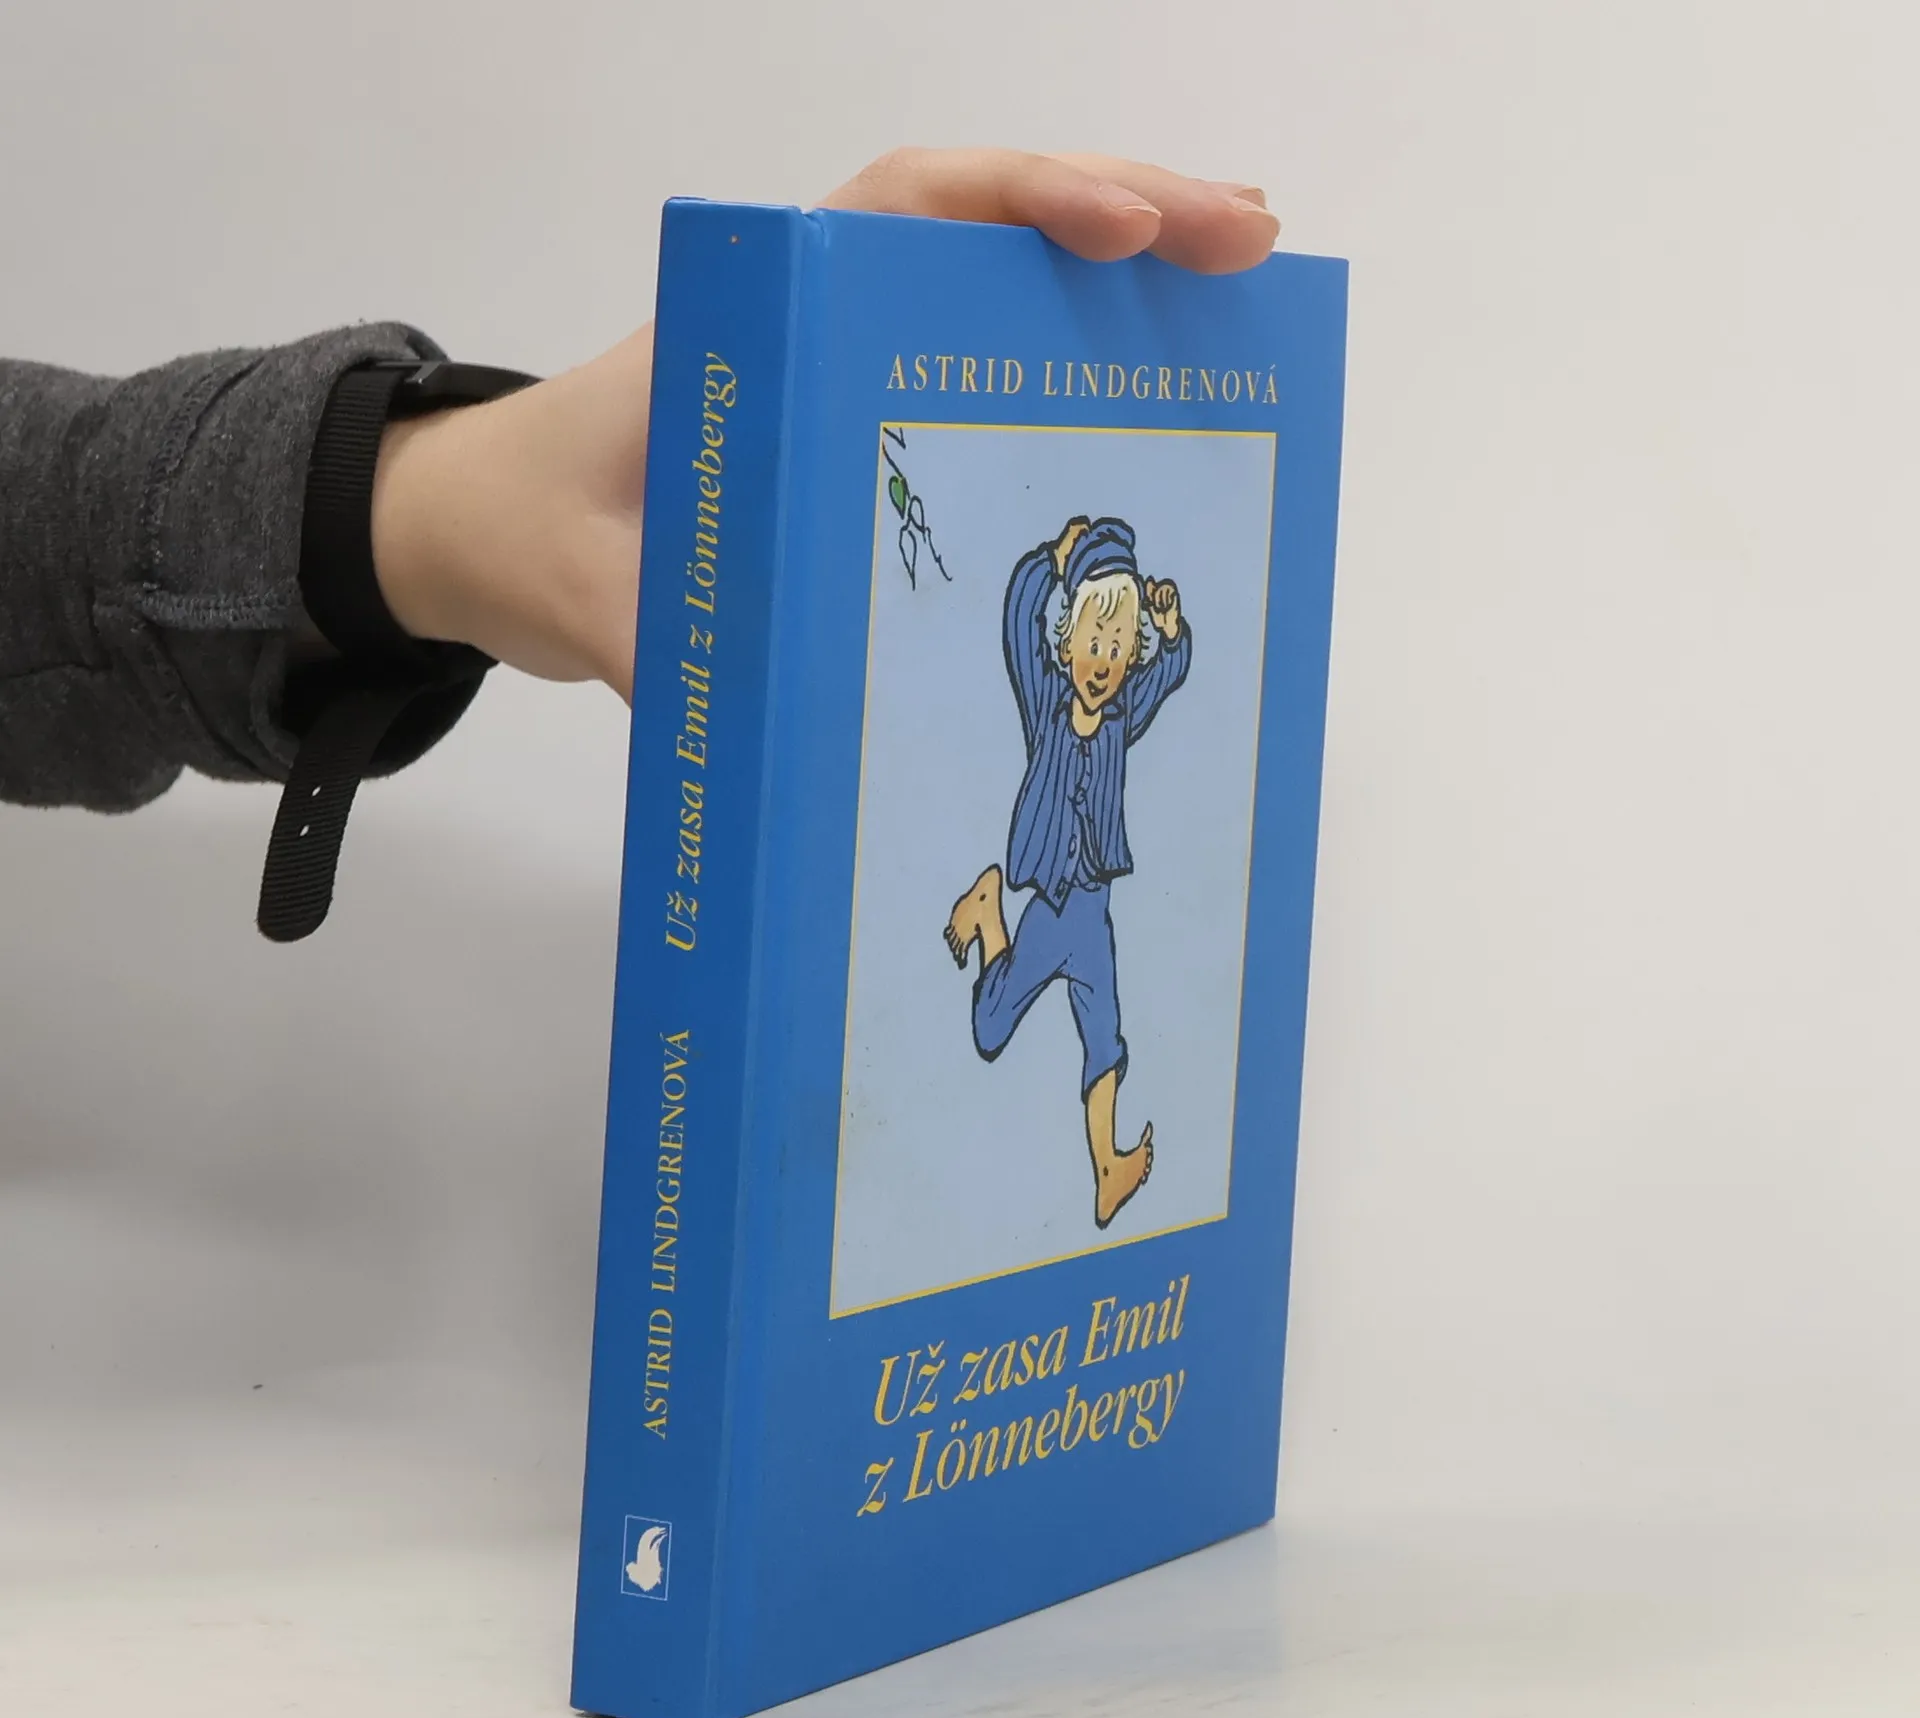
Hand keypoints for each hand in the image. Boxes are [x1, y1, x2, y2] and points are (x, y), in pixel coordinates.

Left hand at [370, 151, 1277, 701]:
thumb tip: (778, 714)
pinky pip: (979, 372)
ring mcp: (841, 369)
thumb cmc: (519, 529)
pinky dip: (1070, 369)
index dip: (1021, 202)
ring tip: (1241, 288)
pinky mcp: (856, 427)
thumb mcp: (585, 591)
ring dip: (1119, 284)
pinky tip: (1150, 397)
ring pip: (995, 289)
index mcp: (749, 320)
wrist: (474, 535)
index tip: (1124, 226)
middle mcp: (811, 320)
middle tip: (1251, 241)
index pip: (900, 213)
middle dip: (1126, 216)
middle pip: (982, 229)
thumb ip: (669, 644)